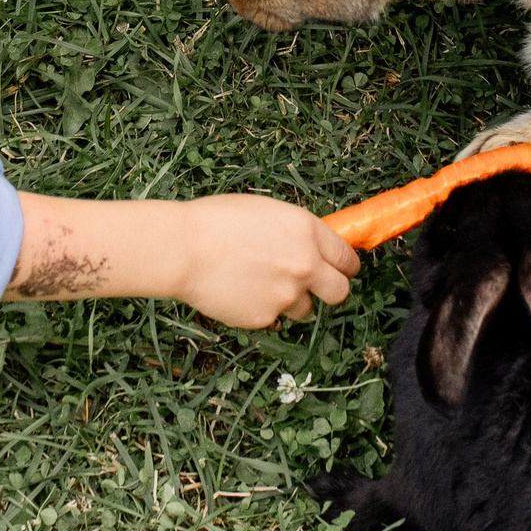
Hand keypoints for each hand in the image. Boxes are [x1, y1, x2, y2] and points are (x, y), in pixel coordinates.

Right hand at [173, 195, 360, 327]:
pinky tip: (240, 292)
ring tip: (260, 284)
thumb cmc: (216, 221)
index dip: (345, 266)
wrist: (184, 248)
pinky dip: (262, 310)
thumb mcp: (267, 212)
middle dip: (330, 290)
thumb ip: (296, 232)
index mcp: (307, 231)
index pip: (346, 257)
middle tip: (314, 286)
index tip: (341, 270)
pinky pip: (273, 318)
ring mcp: (287, 294)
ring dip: (291, 301)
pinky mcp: (266, 317)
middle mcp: (305, 264)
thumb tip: (310, 247)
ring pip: (305, 309)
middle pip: (340, 292)